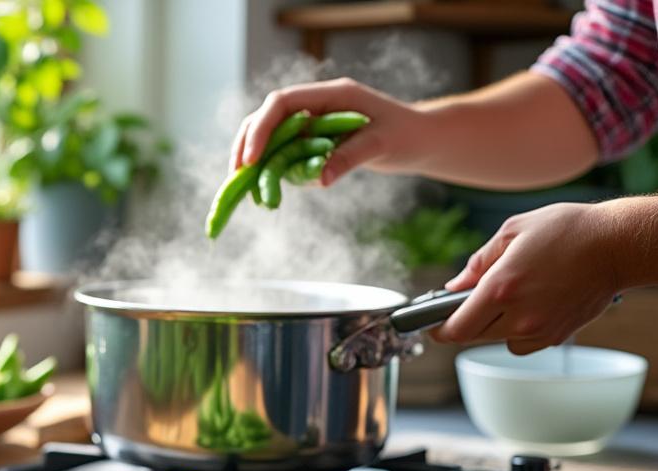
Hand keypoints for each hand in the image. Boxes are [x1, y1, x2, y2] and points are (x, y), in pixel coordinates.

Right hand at [231, 78, 429, 185]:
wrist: (421, 141)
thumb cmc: (407, 135)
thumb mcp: (381, 145)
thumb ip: (349, 157)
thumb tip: (320, 178)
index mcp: (331, 95)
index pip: (282, 103)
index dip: (261, 128)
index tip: (250, 159)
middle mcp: (316, 105)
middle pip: (267, 117)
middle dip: (247, 144)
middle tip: (237, 175)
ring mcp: (312, 123)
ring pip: (270, 136)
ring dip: (256, 160)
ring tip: (246, 187)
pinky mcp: (313, 141)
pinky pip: (284, 153)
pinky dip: (272, 169)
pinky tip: (267, 188)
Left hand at [430, 202, 627, 354]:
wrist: (617, 245)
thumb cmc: (567, 231)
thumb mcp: (512, 232)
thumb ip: (477, 263)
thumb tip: (453, 286)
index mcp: (501, 288)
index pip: (455, 328)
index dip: (438, 328)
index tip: (432, 322)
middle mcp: (519, 315)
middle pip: (472, 336)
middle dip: (465, 321)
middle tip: (468, 302)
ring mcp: (539, 330)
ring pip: (497, 340)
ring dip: (492, 325)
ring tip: (508, 297)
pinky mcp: (556, 336)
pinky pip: (522, 343)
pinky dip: (517, 331)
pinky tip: (529, 306)